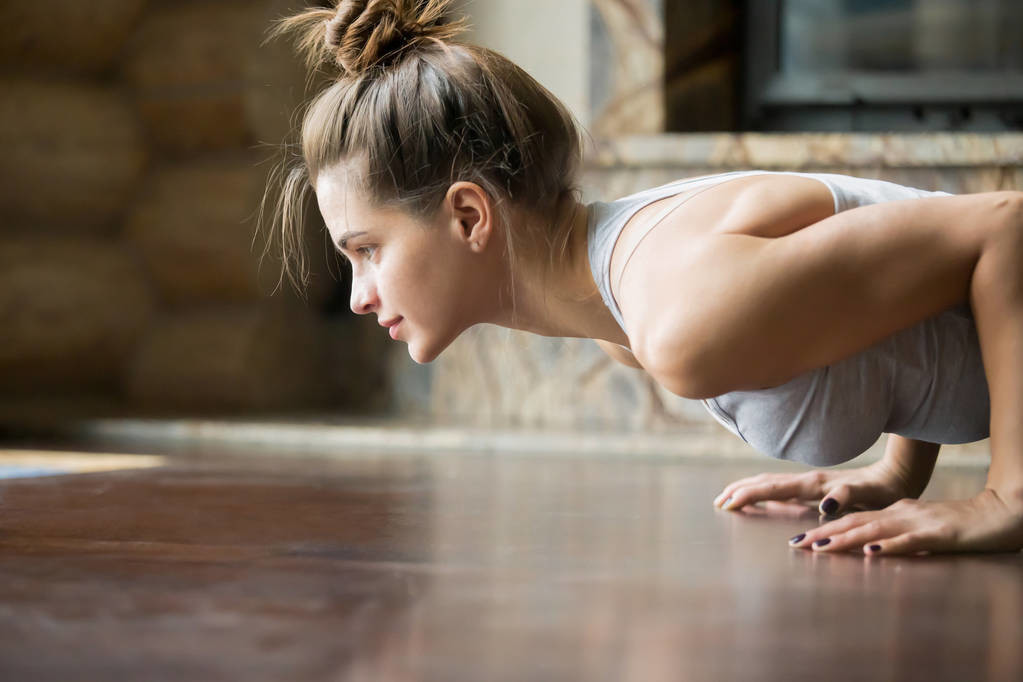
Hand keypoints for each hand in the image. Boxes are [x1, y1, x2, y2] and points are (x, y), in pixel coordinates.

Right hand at [713, 459, 921, 515]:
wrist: (896, 477)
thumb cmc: (882, 491)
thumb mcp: (868, 494)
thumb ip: (846, 495)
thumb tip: (824, 503)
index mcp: (814, 484)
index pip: (773, 489)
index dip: (748, 496)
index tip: (727, 505)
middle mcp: (807, 481)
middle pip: (765, 483)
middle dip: (740, 491)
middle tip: (717, 502)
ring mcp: (809, 482)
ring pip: (770, 483)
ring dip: (747, 489)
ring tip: (729, 497)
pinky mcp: (814, 487)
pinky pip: (780, 489)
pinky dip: (764, 493)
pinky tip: (761, 498)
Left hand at [789, 488, 1022, 554]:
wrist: (1001, 512)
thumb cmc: (960, 524)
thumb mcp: (920, 527)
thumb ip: (895, 533)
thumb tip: (868, 546)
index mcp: (894, 511)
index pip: (852, 519)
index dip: (823, 528)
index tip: (796, 540)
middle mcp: (901, 513)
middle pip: (855, 522)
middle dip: (822, 533)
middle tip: (794, 544)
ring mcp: (919, 522)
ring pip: (876, 529)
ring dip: (846, 538)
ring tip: (820, 546)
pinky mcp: (940, 534)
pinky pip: (911, 541)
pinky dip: (890, 547)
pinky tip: (872, 553)